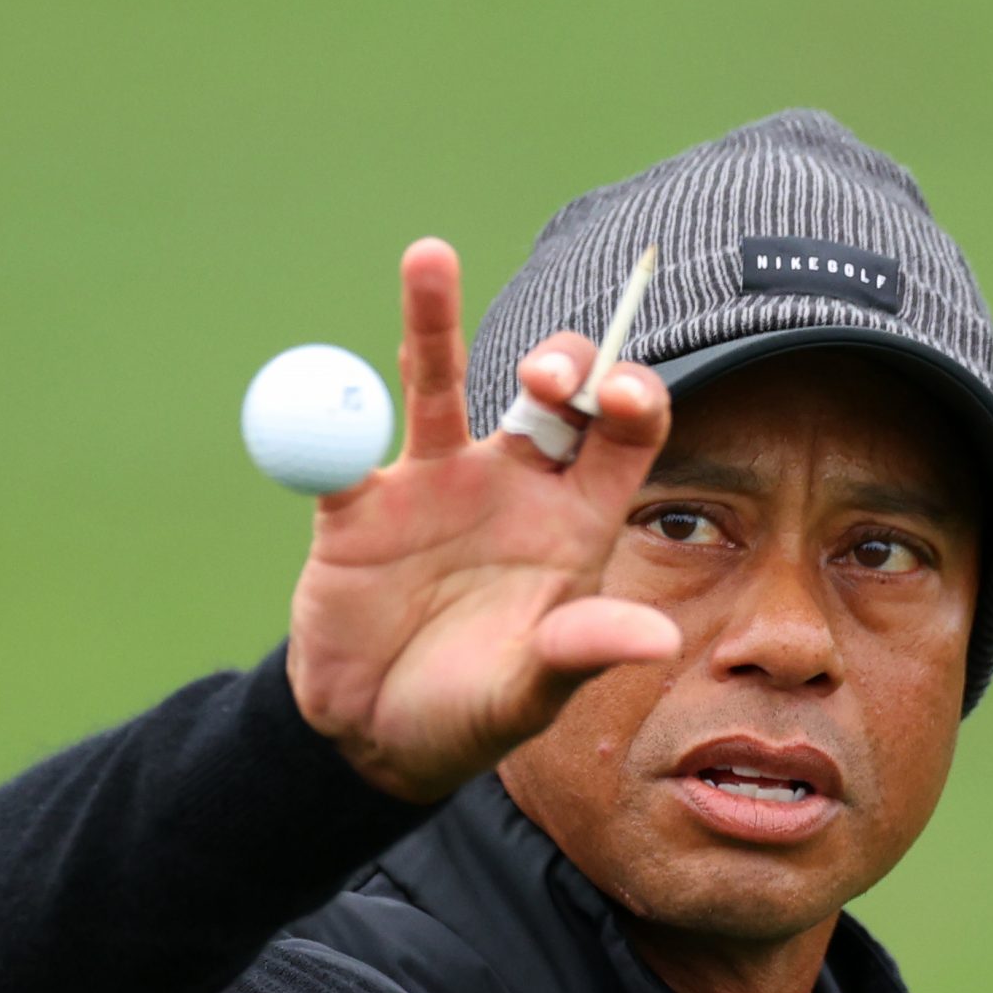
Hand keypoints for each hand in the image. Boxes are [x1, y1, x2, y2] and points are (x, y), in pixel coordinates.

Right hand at [287, 238, 679, 802]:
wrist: (374, 735)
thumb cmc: (472, 713)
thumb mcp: (532, 694)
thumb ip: (584, 652)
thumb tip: (660, 637)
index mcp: (574, 521)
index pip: (623, 437)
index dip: (632, 401)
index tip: (623, 396)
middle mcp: (511, 485)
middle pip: (548, 391)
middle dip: (558, 365)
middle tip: (544, 379)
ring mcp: (432, 483)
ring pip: (437, 381)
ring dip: (432, 319)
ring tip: (430, 256)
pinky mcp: (356, 502)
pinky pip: (344, 441)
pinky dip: (335, 411)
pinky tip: (333, 389)